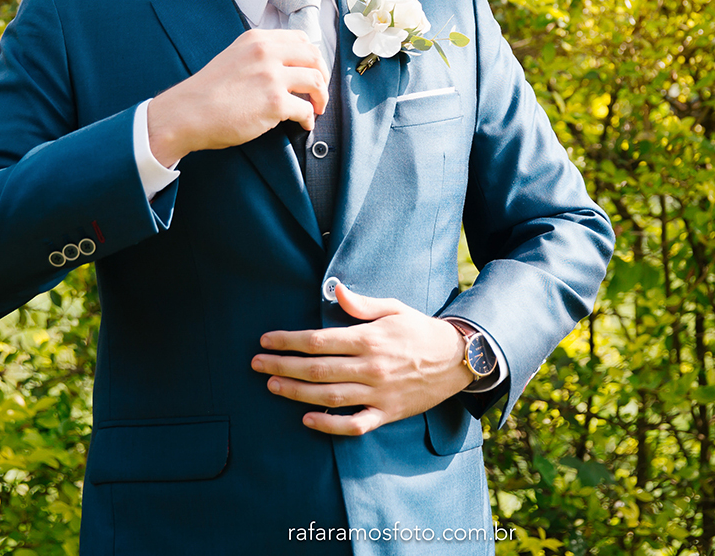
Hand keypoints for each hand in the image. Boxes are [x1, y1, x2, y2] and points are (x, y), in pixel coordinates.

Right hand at [145, 29, 326, 163]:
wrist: (187, 113)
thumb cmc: (207, 92)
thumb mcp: (233, 57)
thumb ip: (257, 56)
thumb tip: (284, 66)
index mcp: (257, 40)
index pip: (300, 39)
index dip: (312, 57)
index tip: (313, 70)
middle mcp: (266, 53)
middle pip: (314, 57)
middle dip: (322, 76)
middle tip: (320, 92)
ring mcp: (272, 77)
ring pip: (315, 82)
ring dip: (321, 97)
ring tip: (317, 108)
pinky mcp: (275, 103)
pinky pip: (306, 109)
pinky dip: (309, 118)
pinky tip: (304, 124)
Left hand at [251, 281, 472, 434]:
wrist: (458, 358)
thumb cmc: (421, 330)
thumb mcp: (394, 308)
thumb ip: (361, 304)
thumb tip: (336, 290)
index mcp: (369, 338)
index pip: (318, 340)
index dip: (288, 341)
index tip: (265, 340)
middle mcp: (370, 367)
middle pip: (316, 369)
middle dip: (281, 366)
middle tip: (256, 364)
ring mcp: (378, 392)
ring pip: (328, 396)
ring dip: (296, 392)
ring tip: (272, 385)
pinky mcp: (387, 413)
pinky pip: (354, 424)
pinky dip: (329, 425)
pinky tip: (307, 419)